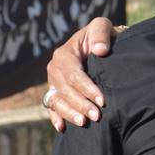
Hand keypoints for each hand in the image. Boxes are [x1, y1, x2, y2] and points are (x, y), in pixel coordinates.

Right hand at [45, 17, 122, 131]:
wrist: (98, 43)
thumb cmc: (101, 35)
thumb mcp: (101, 27)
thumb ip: (101, 34)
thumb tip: (100, 51)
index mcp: (64, 54)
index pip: (74, 74)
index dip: (87, 89)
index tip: (102, 100)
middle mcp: (54, 68)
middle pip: (65, 90)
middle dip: (81, 104)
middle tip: (97, 116)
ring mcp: (52, 81)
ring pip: (57, 100)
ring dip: (69, 113)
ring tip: (84, 123)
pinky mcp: (55, 90)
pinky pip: (52, 106)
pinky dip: (56, 117)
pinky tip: (62, 128)